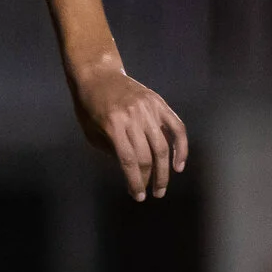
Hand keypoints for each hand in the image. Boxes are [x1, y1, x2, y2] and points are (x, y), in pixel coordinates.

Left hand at [70, 61, 188, 200]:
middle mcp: (133, 117)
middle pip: (147, 156)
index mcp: (113, 125)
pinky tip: (179, 165)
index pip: (129, 160)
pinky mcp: (159, 103)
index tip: (137, 196)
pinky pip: (177, 127)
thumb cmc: (90, 106)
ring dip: (165, 171)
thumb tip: (132, 172)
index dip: (135, 181)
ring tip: (162, 187)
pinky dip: (181, 147)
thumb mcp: (91, 131)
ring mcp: (148, 109)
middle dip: (149, 180)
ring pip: (163, 146)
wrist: (98, 74)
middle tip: (151, 194)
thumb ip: (110, 151)